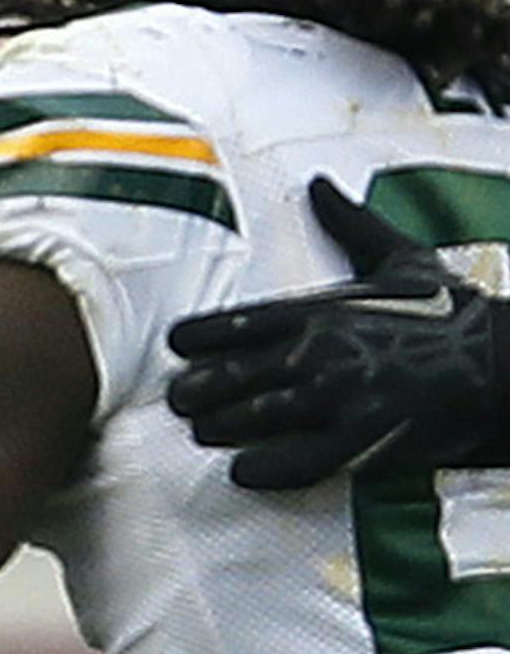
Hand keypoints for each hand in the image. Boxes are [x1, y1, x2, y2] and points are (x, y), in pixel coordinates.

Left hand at [167, 175, 509, 487]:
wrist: (498, 363)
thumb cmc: (447, 312)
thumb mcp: (400, 258)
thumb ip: (350, 224)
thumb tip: (320, 184)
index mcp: (322, 310)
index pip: (239, 324)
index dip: (198, 339)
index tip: (176, 347)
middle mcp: (320, 353)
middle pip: (232, 378)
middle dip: (197, 391)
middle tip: (179, 400)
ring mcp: (335, 400)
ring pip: (251, 420)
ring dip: (218, 428)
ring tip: (200, 430)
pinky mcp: (356, 443)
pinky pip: (292, 462)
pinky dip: (260, 468)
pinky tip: (241, 469)